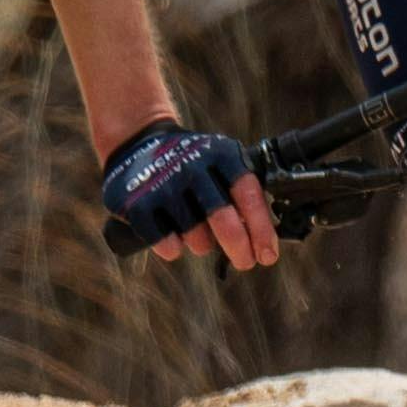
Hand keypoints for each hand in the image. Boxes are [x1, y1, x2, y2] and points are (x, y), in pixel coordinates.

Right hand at [97, 117, 277, 268]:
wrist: (137, 143)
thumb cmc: (193, 163)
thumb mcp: (221, 163)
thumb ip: (242, 194)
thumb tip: (264, 241)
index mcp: (221, 155)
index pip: (248, 195)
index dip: (261, 229)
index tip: (268, 255)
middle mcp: (193, 167)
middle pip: (224, 220)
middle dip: (239, 248)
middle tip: (245, 263)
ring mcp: (164, 185)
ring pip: (197, 238)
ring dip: (202, 244)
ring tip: (196, 231)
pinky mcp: (138, 205)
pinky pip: (167, 244)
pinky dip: (174, 248)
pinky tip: (174, 239)